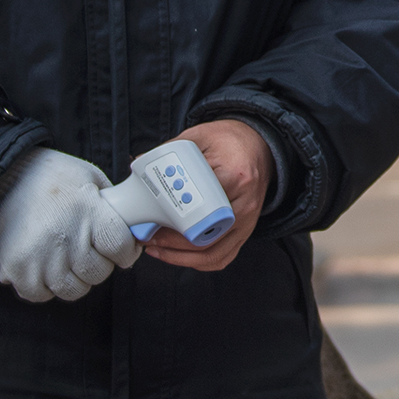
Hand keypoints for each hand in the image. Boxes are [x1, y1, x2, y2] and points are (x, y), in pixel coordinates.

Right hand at [0, 149, 141, 301]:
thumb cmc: (50, 177)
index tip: (121, 249)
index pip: (120, 246)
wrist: (0, 177)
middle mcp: (64, 236)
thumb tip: (137, 230)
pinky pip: (41, 295)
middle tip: (88, 249)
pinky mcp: (17, 270)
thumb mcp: (90, 179)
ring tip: (65, 257)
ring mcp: (39, 257)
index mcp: (87, 210)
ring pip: (74, 289)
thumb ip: (114, 206)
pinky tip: (44, 266)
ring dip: (74, 278)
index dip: (126, 251)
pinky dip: (45, 286)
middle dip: (99, 263)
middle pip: (98, 272)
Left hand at [139, 118, 268, 271]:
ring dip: (181, 257)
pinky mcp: (245, 232)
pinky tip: (177, 256)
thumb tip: (140, 162)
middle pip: (207, 235)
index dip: (176, 219)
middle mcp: (245, 204)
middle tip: (147, 236)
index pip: (205, 205)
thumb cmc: (229, 142)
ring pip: (214, 253)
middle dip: (172, 242)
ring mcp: (248, 222)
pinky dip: (198, 262)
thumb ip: (171, 149)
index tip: (153, 220)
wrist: (258, 146)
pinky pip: (223, 257)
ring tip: (156, 250)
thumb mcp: (200, 136)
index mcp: (236, 176)